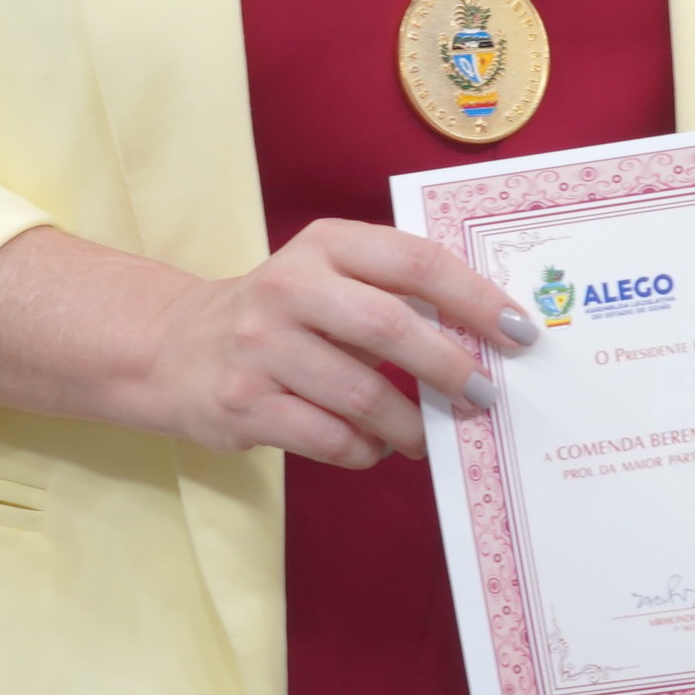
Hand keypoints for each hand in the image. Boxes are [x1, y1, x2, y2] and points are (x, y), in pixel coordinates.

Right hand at [130, 218, 523, 468]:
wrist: (175, 347)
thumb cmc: (283, 315)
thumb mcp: (329, 278)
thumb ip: (394, 294)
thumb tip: (486, 341)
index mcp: (324, 245)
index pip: (415, 261)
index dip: (475, 297)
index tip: (519, 333)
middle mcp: (288, 288)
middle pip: (391, 327)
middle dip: (451, 368)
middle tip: (485, 397)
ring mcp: (260, 347)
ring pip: (362, 395)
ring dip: (410, 425)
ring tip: (428, 437)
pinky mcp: (242, 405)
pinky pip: (328, 438)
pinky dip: (364, 450)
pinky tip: (374, 448)